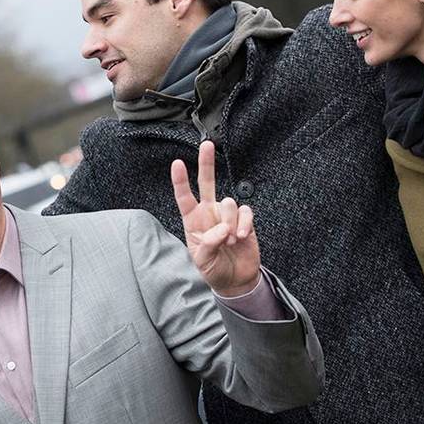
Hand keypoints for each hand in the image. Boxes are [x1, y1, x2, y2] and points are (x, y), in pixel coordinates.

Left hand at [171, 141, 260, 296]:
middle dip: (206, 163)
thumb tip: (221, 229)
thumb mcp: (202, 262)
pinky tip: (240, 237)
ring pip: (228, 203)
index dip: (181, 181)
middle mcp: (209, 213)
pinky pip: (245, 212)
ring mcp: (227, 215)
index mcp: (193, 221)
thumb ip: (207, 245)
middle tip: (207, 144)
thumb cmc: (213, 269)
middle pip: (207, 183)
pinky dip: (243, 224)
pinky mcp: (244, 220)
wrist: (235, 280)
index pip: (184, 197)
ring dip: (229, 223)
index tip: (177, 164)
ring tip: (230, 241)